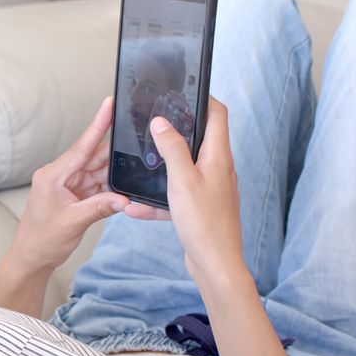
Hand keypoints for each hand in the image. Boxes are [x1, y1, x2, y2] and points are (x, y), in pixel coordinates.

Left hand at [6, 97, 129, 273]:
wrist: (31, 258)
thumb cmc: (43, 240)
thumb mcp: (73, 222)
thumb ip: (100, 207)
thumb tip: (126, 199)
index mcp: (53, 175)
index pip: (82, 146)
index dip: (98, 124)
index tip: (109, 103)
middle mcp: (60, 175)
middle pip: (94, 156)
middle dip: (116, 152)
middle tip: (140, 139)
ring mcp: (69, 185)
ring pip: (98, 171)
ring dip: (116, 173)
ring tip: (138, 167)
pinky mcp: (75, 195)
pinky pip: (98, 185)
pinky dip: (111, 188)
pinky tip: (127, 186)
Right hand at [126, 97, 245, 279]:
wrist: (215, 264)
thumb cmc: (204, 222)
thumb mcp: (181, 180)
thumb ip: (171, 148)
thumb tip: (161, 122)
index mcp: (218, 157)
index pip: (217, 115)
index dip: (203, 99)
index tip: (184, 91)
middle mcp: (219, 169)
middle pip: (200, 139)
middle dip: (176, 132)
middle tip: (153, 125)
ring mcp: (211, 189)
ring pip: (183, 170)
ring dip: (162, 169)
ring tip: (141, 168)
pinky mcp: (202, 208)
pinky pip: (177, 196)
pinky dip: (158, 199)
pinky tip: (137, 208)